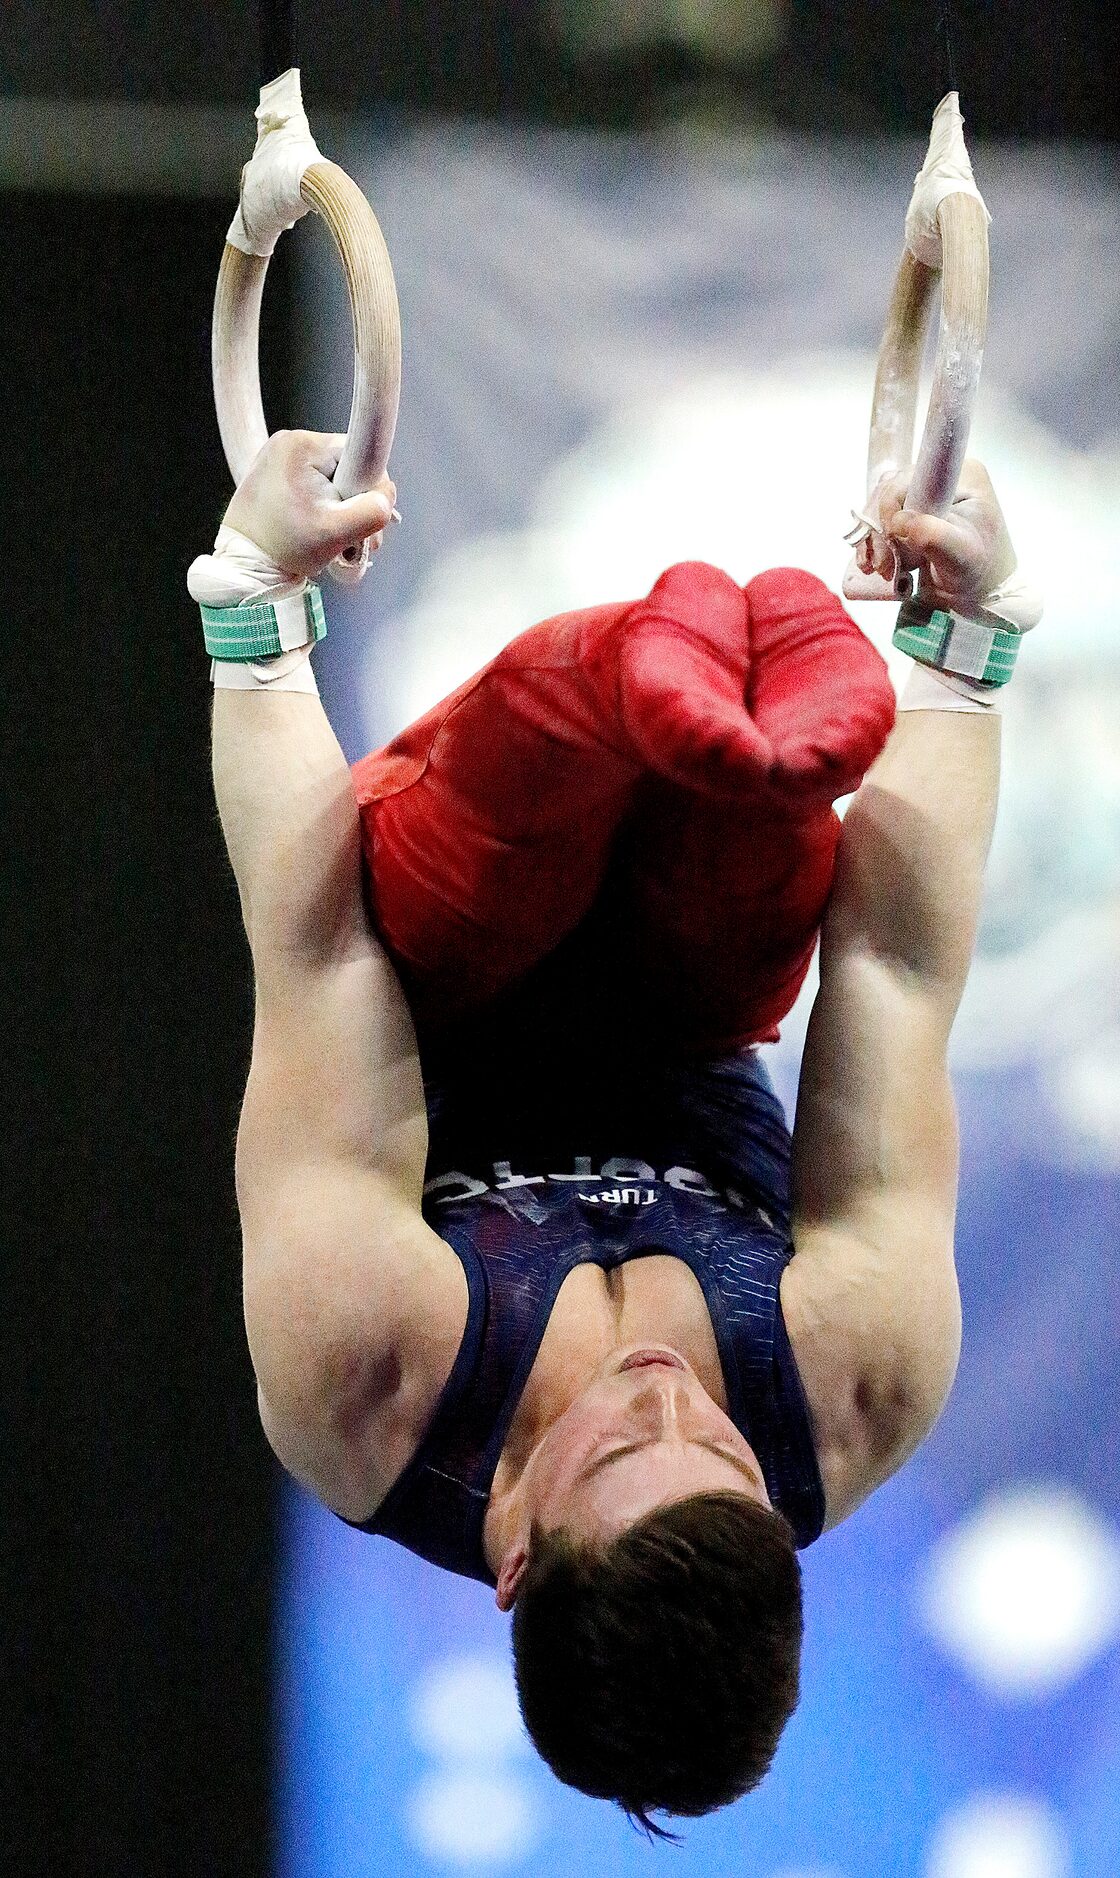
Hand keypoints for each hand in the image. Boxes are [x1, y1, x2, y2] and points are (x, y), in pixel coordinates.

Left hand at [224, 429, 395, 580]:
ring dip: (341, 508)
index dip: (368, 488)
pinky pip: (316, 484)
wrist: (244, 566)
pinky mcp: (278, 473)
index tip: (356, 514)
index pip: (360, 454)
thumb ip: (372, 512)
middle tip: (349, 535)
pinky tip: (318, 526)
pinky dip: (324, 507)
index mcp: (302, 446)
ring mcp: (281, 457)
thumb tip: (385, 499)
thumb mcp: (336, 533)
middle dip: (355, 503)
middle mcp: (289, 443)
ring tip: (332, 536)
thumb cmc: (280, 548)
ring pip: (334, 478)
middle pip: (349, 468)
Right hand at [857, 459, 1016, 612]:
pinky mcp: (911, 511)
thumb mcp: (962, 557)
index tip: (893, 537)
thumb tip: (899, 522)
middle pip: (891, 492)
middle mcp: (941, 477)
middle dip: (882, 530)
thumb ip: (935, 537)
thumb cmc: (980, 571)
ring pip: (881, 508)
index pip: (913, 475)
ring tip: (884, 569)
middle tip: (885, 565)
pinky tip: (876, 563)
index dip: (892, 503)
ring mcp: (924, 494)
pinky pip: (880, 520)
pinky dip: (874, 543)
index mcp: (962, 474)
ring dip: (875, 541)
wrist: (980, 591)